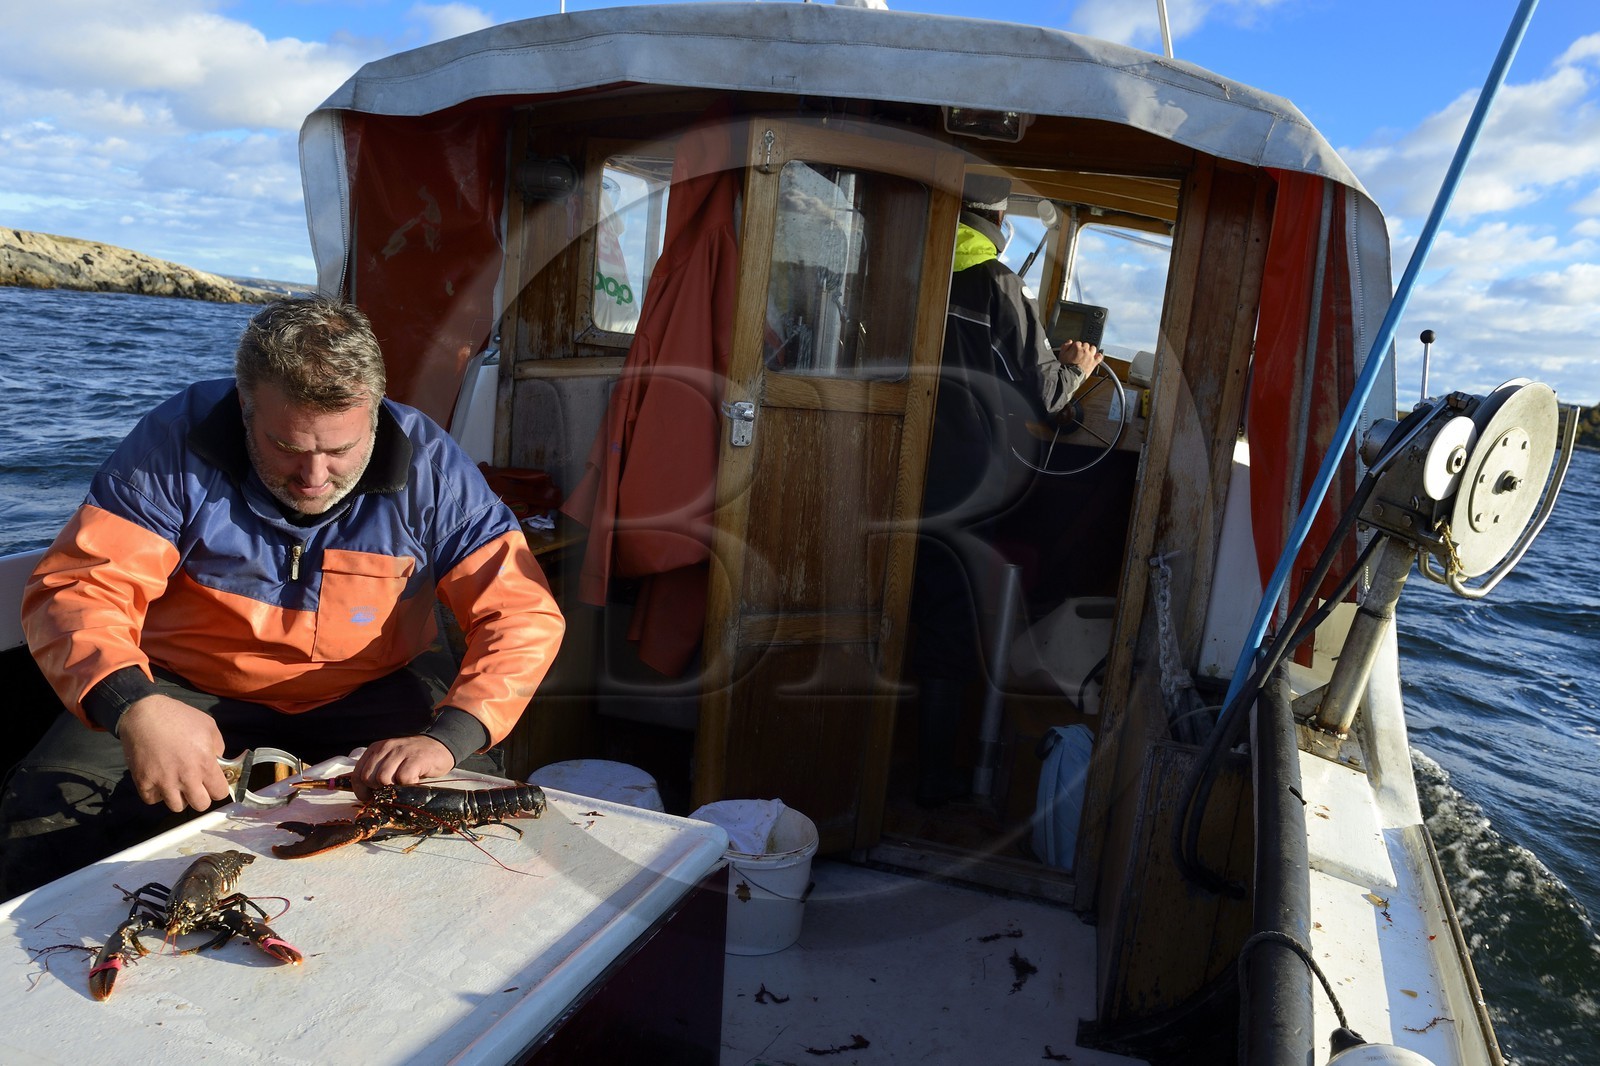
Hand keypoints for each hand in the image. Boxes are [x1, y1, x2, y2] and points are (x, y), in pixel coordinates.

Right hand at [119, 695, 230, 812]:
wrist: (144, 714)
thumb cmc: (179, 717)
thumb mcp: (209, 726)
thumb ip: (218, 748)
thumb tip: (219, 765)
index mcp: (205, 763)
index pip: (220, 793)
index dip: (218, 788)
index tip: (213, 782)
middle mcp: (186, 777)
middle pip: (201, 805)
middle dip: (201, 796)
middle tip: (196, 784)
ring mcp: (163, 782)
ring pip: (177, 807)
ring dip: (179, 797)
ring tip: (177, 783)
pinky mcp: (143, 783)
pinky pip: (153, 801)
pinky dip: (157, 794)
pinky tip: (159, 781)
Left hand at [352, 735, 453, 794]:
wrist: (442, 745)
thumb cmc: (414, 758)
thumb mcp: (391, 760)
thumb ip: (377, 771)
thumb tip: (365, 794)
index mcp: (376, 748)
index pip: (357, 773)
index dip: (361, 790)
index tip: (370, 797)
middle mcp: (386, 748)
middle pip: (368, 777)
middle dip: (377, 789)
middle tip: (391, 791)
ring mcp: (401, 752)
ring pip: (383, 778)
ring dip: (392, 788)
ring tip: (403, 785)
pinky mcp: (416, 758)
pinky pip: (403, 778)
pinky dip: (408, 786)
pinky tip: (414, 782)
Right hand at [1057, 339, 1103, 374]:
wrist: (1070, 376)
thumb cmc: (1066, 366)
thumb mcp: (1061, 354)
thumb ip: (1065, 346)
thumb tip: (1069, 341)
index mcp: (1076, 347)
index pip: (1078, 343)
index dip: (1075, 347)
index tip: (1074, 351)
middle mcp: (1084, 350)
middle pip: (1086, 345)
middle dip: (1083, 348)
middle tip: (1080, 353)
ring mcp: (1090, 356)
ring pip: (1093, 348)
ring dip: (1091, 350)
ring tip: (1087, 354)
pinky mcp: (1094, 362)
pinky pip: (1099, 357)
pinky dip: (1098, 356)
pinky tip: (1096, 357)